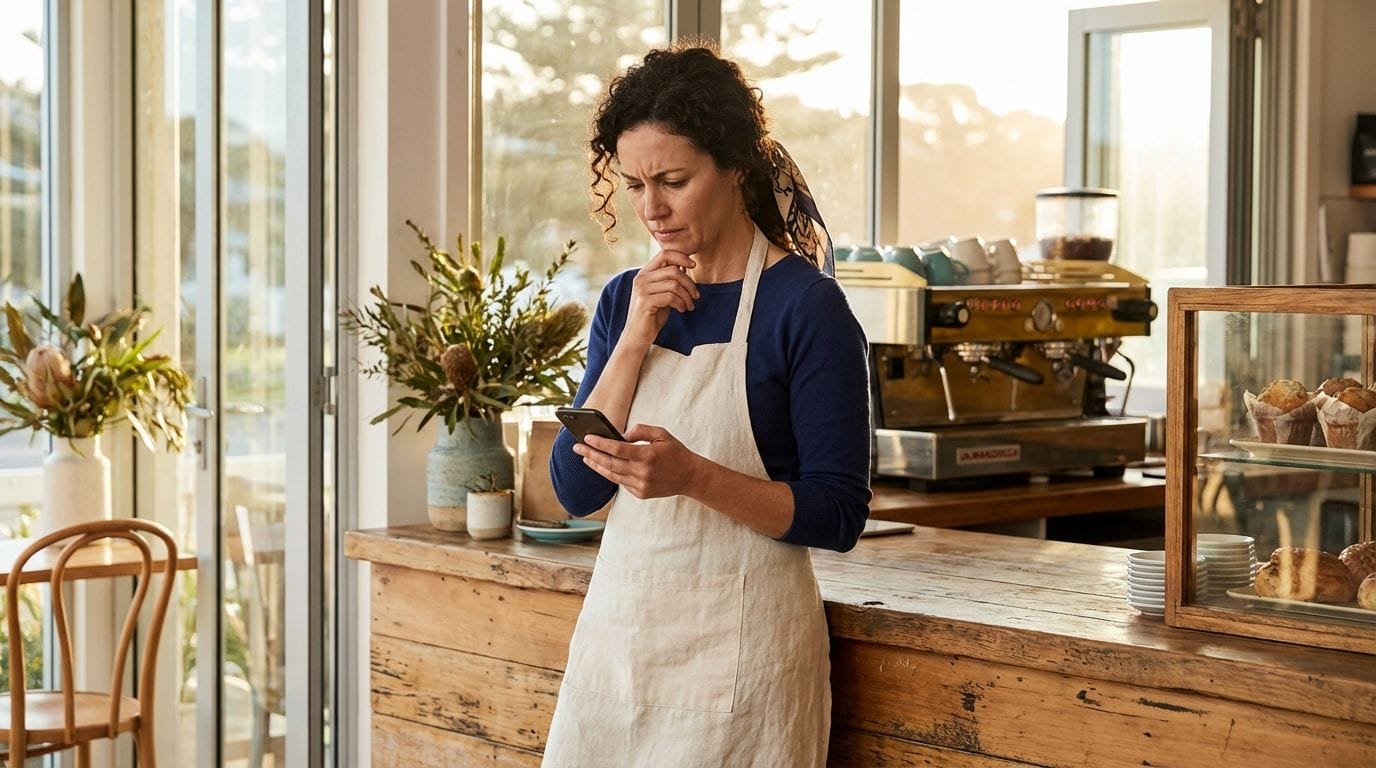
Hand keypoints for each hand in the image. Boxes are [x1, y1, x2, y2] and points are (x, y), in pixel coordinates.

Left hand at [575, 424, 701, 499]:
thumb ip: (640, 431)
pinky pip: (620, 482)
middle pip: (609, 463)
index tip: (587, 437)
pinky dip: (610, 473)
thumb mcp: (661, 434)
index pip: (617, 449)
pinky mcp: (640, 493)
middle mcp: (642, 472)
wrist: (690, 477)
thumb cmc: (675, 452)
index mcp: (647, 455)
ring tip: (584, 457)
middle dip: (591, 454)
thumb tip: (621, 435)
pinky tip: (601, 466)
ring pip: (612, 475)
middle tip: (577, 447)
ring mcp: (640, 485)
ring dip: (596, 465)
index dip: (600, 443)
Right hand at [623, 250, 698, 345]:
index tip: (694, 266)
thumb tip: (685, 265)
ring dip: (687, 296)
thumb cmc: (652, 316)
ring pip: (674, 284)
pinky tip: (681, 310)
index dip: (682, 257)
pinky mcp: (644, 302)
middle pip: (673, 270)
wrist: (637, 337)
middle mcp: (641, 278)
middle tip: (696, 296)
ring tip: (689, 305)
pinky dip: (680, 303)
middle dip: (689, 283)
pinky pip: (670, 296)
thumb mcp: (662, 294)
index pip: (665, 254)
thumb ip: (669, 280)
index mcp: (645, 273)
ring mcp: (641, 290)